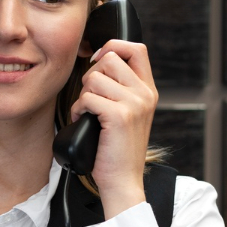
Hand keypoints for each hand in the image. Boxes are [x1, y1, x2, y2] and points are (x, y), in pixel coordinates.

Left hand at [69, 39, 157, 219]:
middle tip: (91, 98)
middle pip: (110, 58)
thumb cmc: (116, 149)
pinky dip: (78, 109)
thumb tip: (98, 62)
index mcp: (148, 90)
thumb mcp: (126, 114)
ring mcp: (135, 104)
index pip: (137, 48)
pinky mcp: (119, 115)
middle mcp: (145, 94)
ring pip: (94, 77)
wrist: (123, 180)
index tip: (96, 61)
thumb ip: (120, 88)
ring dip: (82, 94)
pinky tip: (83, 120)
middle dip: (91, 75)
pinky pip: (87, 97)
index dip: (113, 47)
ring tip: (87, 112)